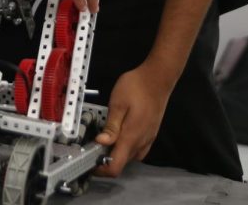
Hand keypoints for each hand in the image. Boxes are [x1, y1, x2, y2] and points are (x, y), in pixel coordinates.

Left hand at [94, 62, 174, 176]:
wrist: (158, 78)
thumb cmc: (136, 87)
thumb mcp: (118, 103)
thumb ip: (110, 126)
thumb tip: (100, 143)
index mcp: (131, 137)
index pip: (116, 167)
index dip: (101, 170)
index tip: (89, 161)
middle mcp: (141, 143)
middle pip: (122, 163)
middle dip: (106, 160)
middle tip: (93, 145)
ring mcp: (148, 139)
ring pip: (130, 157)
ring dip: (117, 154)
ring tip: (106, 139)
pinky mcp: (151, 134)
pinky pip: (138, 150)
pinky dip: (127, 149)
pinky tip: (121, 136)